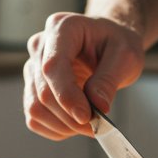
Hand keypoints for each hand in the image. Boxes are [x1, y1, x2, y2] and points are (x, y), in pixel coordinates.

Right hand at [23, 12, 145, 140]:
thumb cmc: (116, 43)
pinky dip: (57, 129)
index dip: (67, 96)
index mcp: (61, 28)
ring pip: (35, 108)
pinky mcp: (32, 88)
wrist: (108, 43)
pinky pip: (35, 119)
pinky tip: (76, 123)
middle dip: (71, 116)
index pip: (53, 67)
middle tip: (98, 125)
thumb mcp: (125, 55)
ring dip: (64, 126)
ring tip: (90, 124)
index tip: (87, 117)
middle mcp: (40, 46)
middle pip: (43, 92)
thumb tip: (97, 106)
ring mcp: (32, 68)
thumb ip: (109, 79)